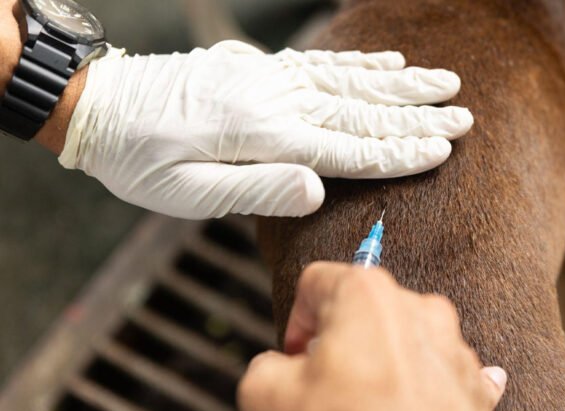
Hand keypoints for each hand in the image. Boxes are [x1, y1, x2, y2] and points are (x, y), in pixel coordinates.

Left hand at [59, 41, 472, 218]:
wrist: (98, 106)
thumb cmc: (139, 161)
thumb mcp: (186, 194)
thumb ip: (256, 190)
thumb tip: (318, 191)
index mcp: (261, 134)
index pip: (346, 146)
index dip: (397, 151)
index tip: (442, 149)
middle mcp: (274, 98)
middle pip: (360, 107)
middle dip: (416, 114)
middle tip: (464, 116)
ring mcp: (268, 76)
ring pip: (348, 78)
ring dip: (400, 82)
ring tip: (444, 82)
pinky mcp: (259, 67)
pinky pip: (319, 61)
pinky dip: (359, 61)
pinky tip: (387, 60)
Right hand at [238, 263, 507, 410]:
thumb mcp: (262, 394)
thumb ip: (265, 366)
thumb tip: (278, 370)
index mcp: (366, 293)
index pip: (316, 282)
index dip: (296, 321)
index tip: (293, 356)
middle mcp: (417, 309)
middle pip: (367, 311)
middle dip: (343, 344)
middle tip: (325, 386)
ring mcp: (453, 347)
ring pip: (407, 343)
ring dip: (386, 367)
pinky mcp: (475, 387)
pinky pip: (444, 378)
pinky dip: (426, 392)